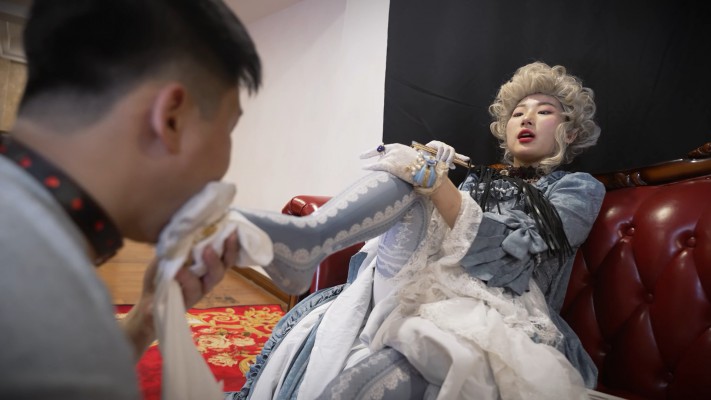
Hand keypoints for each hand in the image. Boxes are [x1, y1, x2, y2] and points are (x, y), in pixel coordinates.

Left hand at [121, 232, 239, 358]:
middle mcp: (205, 281)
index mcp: (206, 268)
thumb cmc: (161, 276)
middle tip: (213, 245)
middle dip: (222, 256)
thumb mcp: (169, 255)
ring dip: (208, 265)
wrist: (148, 301)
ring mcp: (196, 294)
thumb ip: (179, 243)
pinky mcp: (184, 304)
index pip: (225, 257)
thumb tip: (186, 222)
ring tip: (203, 252)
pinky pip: (188, 293)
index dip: (232, 246)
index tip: (233, 231)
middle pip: (222, 270)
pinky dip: (184, 279)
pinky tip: (177, 270)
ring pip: (208, 282)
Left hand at [359, 143, 421, 183]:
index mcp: (397, 147)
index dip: (370, 153)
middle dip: (383, 165)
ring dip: (383, 169)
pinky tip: (364, 168)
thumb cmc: (420, 165)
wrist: (425, 170)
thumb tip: (393, 161)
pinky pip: (376, 166)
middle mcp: (392, 150)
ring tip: (393, 175)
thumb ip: (400, 156)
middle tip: (392, 173)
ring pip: (380, 163)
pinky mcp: (390, 165)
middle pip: (381, 158)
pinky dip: (369, 166)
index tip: (361, 156)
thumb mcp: (409, 155)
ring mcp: (391, 157)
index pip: (381, 149)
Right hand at [425, 140, 469, 168]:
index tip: (467, 159)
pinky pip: (441, 148)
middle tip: (447, 164)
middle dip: (451, 158)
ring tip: (439, 161)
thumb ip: (446, 164)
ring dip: (444, 157)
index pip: (457, 155)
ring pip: (447, 149)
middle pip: (453, 151)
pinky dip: (439, 154)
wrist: (422, 154)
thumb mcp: (439, 163)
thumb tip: (453, 167)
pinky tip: (436, 158)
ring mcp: (442, 145)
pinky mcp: (437, 143)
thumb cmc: (431, 158)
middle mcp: (446, 148)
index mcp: (448, 154)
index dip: (462, 157)